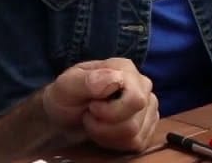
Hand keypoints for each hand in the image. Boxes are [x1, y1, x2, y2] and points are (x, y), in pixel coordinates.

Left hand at [42, 58, 158, 151]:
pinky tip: (105, 132)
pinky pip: (138, 143)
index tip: (90, 107)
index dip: (110, 112)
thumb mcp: (66, 86)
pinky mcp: (147, 125)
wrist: (64, 115)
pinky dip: (116, 143)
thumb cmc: (65, 97)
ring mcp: (148, 106)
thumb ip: (87, 80)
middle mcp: (142, 85)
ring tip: (94, 123)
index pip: (135, 99)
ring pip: (135, 135)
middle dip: (105, 126)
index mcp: (126, 69)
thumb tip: (113, 80)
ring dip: (107, 135)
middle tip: (89, 116)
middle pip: (135, 122)